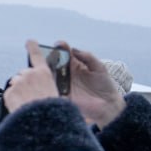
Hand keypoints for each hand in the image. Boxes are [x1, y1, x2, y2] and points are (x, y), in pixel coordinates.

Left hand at [4, 40, 61, 111]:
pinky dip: (13, 100)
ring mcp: (18, 83)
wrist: (41, 124)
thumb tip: (38, 87)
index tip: (30, 41)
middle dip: (25, 83)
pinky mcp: (9, 92)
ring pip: (16, 84)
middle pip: (23, 74)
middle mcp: (30, 75)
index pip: (36, 56)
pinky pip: (9, 95)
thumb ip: (44, 85)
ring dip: (19, 91)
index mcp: (44, 73)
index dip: (33, 47)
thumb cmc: (51, 111)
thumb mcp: (55, 93)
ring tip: (27, 104)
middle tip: (32, 96)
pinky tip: (21, 107)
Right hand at [8, 41, 124, 127]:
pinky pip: (51, 90)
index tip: (58, 45)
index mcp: (75, 66)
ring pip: (49, 76)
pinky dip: (47, 87)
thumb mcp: (99, 68)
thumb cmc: (105, 86)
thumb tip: (73, 50)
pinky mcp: (61, 96)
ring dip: (45, 72)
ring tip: (43, 68)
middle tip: (46, 56)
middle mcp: (66, 74)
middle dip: (48, 59)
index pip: (65, 54)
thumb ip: (88, 57)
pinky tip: (46, 83)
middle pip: (53, 64)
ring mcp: (62, 85)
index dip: (60, 48)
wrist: (107, 106)